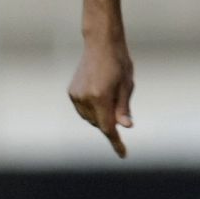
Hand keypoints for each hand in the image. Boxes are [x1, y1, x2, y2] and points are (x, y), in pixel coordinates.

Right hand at [68, 37, 134, 157]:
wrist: (101, 43)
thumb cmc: (119, 63)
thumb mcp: (127, 86)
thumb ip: (124, 108)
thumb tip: (125, 127)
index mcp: (101, 96)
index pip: (108, 128)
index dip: (116, 142)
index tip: (123, 154)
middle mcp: (85, 98)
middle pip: (100, 124)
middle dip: (110, 123)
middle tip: (120, 105)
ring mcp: (76, 95)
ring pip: (91, 119)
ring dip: (101, 116)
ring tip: (110, 95)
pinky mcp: (72, 92)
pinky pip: (84, 110)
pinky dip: (93, 110)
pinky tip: (100, 94)